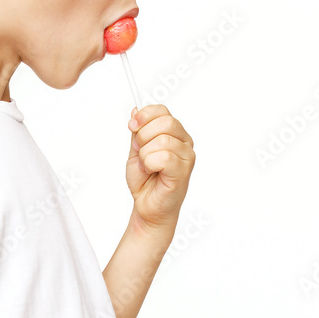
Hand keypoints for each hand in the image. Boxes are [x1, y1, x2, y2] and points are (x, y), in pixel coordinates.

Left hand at [125, 104, 194, 237]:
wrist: (146, 206)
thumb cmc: (145, 181)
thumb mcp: (136, 150)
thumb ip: (138, 131)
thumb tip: (136, 110)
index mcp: (174, 133)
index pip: (163, 111)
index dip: (144, 116)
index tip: (132, 125)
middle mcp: (184, 143)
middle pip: (166, 121)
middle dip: (143, 136)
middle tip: (139, 151)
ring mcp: (186, 157)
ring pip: (162, 140)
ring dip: (145, 154)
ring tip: (147, 166)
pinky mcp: (183, 171)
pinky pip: (164, 157)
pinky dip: (150, 164)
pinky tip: (152, 172)